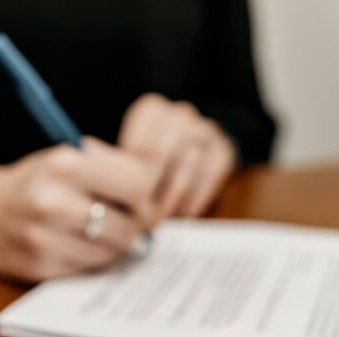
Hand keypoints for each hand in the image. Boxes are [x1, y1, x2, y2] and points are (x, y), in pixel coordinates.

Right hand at [0, 138, 159, 281]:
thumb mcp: (72, 156)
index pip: (139, 187)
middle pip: (130, 226)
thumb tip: (156, 204)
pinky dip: (92, 260)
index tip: (140, 202)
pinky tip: (79, 246)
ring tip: (98, 232)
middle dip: (134, 226)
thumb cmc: (41, 181)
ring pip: (113, 253)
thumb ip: (117, 169)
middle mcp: (52, 202)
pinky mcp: (39, 267)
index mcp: (65, 164)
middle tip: (124, 221)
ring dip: (114, 245)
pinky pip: (90, 270)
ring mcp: (43, 238)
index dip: (146, 197)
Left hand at [118, 93, 236, 217]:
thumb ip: (123, 173)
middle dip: (150, 193)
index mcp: (151, 111)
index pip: (138, 146)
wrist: (193, 149)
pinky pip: (209, 179)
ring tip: (160, 223)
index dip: (131, 180)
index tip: (126, 206)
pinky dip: (195, 201)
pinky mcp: (224, 149)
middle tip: (141, 221)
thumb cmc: (151, 161)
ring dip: (171, 202)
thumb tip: (114, 205)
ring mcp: (205, 130)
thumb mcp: (132, 158)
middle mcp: (180, 114)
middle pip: (161, 157)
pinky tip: (184, 217)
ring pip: (186, 170)